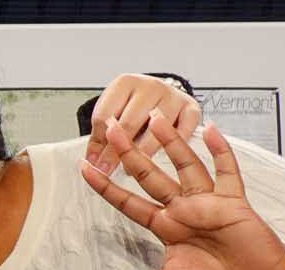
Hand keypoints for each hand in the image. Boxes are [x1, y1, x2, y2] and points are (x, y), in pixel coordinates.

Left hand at [82, 117, 284, 269]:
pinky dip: (220, 150)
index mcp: (165, 226)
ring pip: (186, 165)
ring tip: (155, 117)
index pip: (128, 202)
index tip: (83, 167)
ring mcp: (208, 201)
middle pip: (151, 175)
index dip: (106, 186)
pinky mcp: (234, 200)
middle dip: (131, 152)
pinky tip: (210, 128)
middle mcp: (183, 208)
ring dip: (172, 141)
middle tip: (112, 125)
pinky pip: (227, 171)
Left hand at [85, 73, 202, 173]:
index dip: (98, 142)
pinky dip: (171, 147)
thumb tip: (93, 161)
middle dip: (116, 152)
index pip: (105, 115)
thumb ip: (100, 136)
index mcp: (124, 83)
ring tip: (129, 169)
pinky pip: (182, 132)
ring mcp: (172, 96)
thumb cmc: (132, 105)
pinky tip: (159, 159)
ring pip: (154, 130)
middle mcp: (150, 86)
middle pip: (129, 123)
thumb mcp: (112, 113)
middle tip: (108, 170)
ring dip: (141, 153)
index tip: (95, 164)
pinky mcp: (191, 108)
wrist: (159, 93)